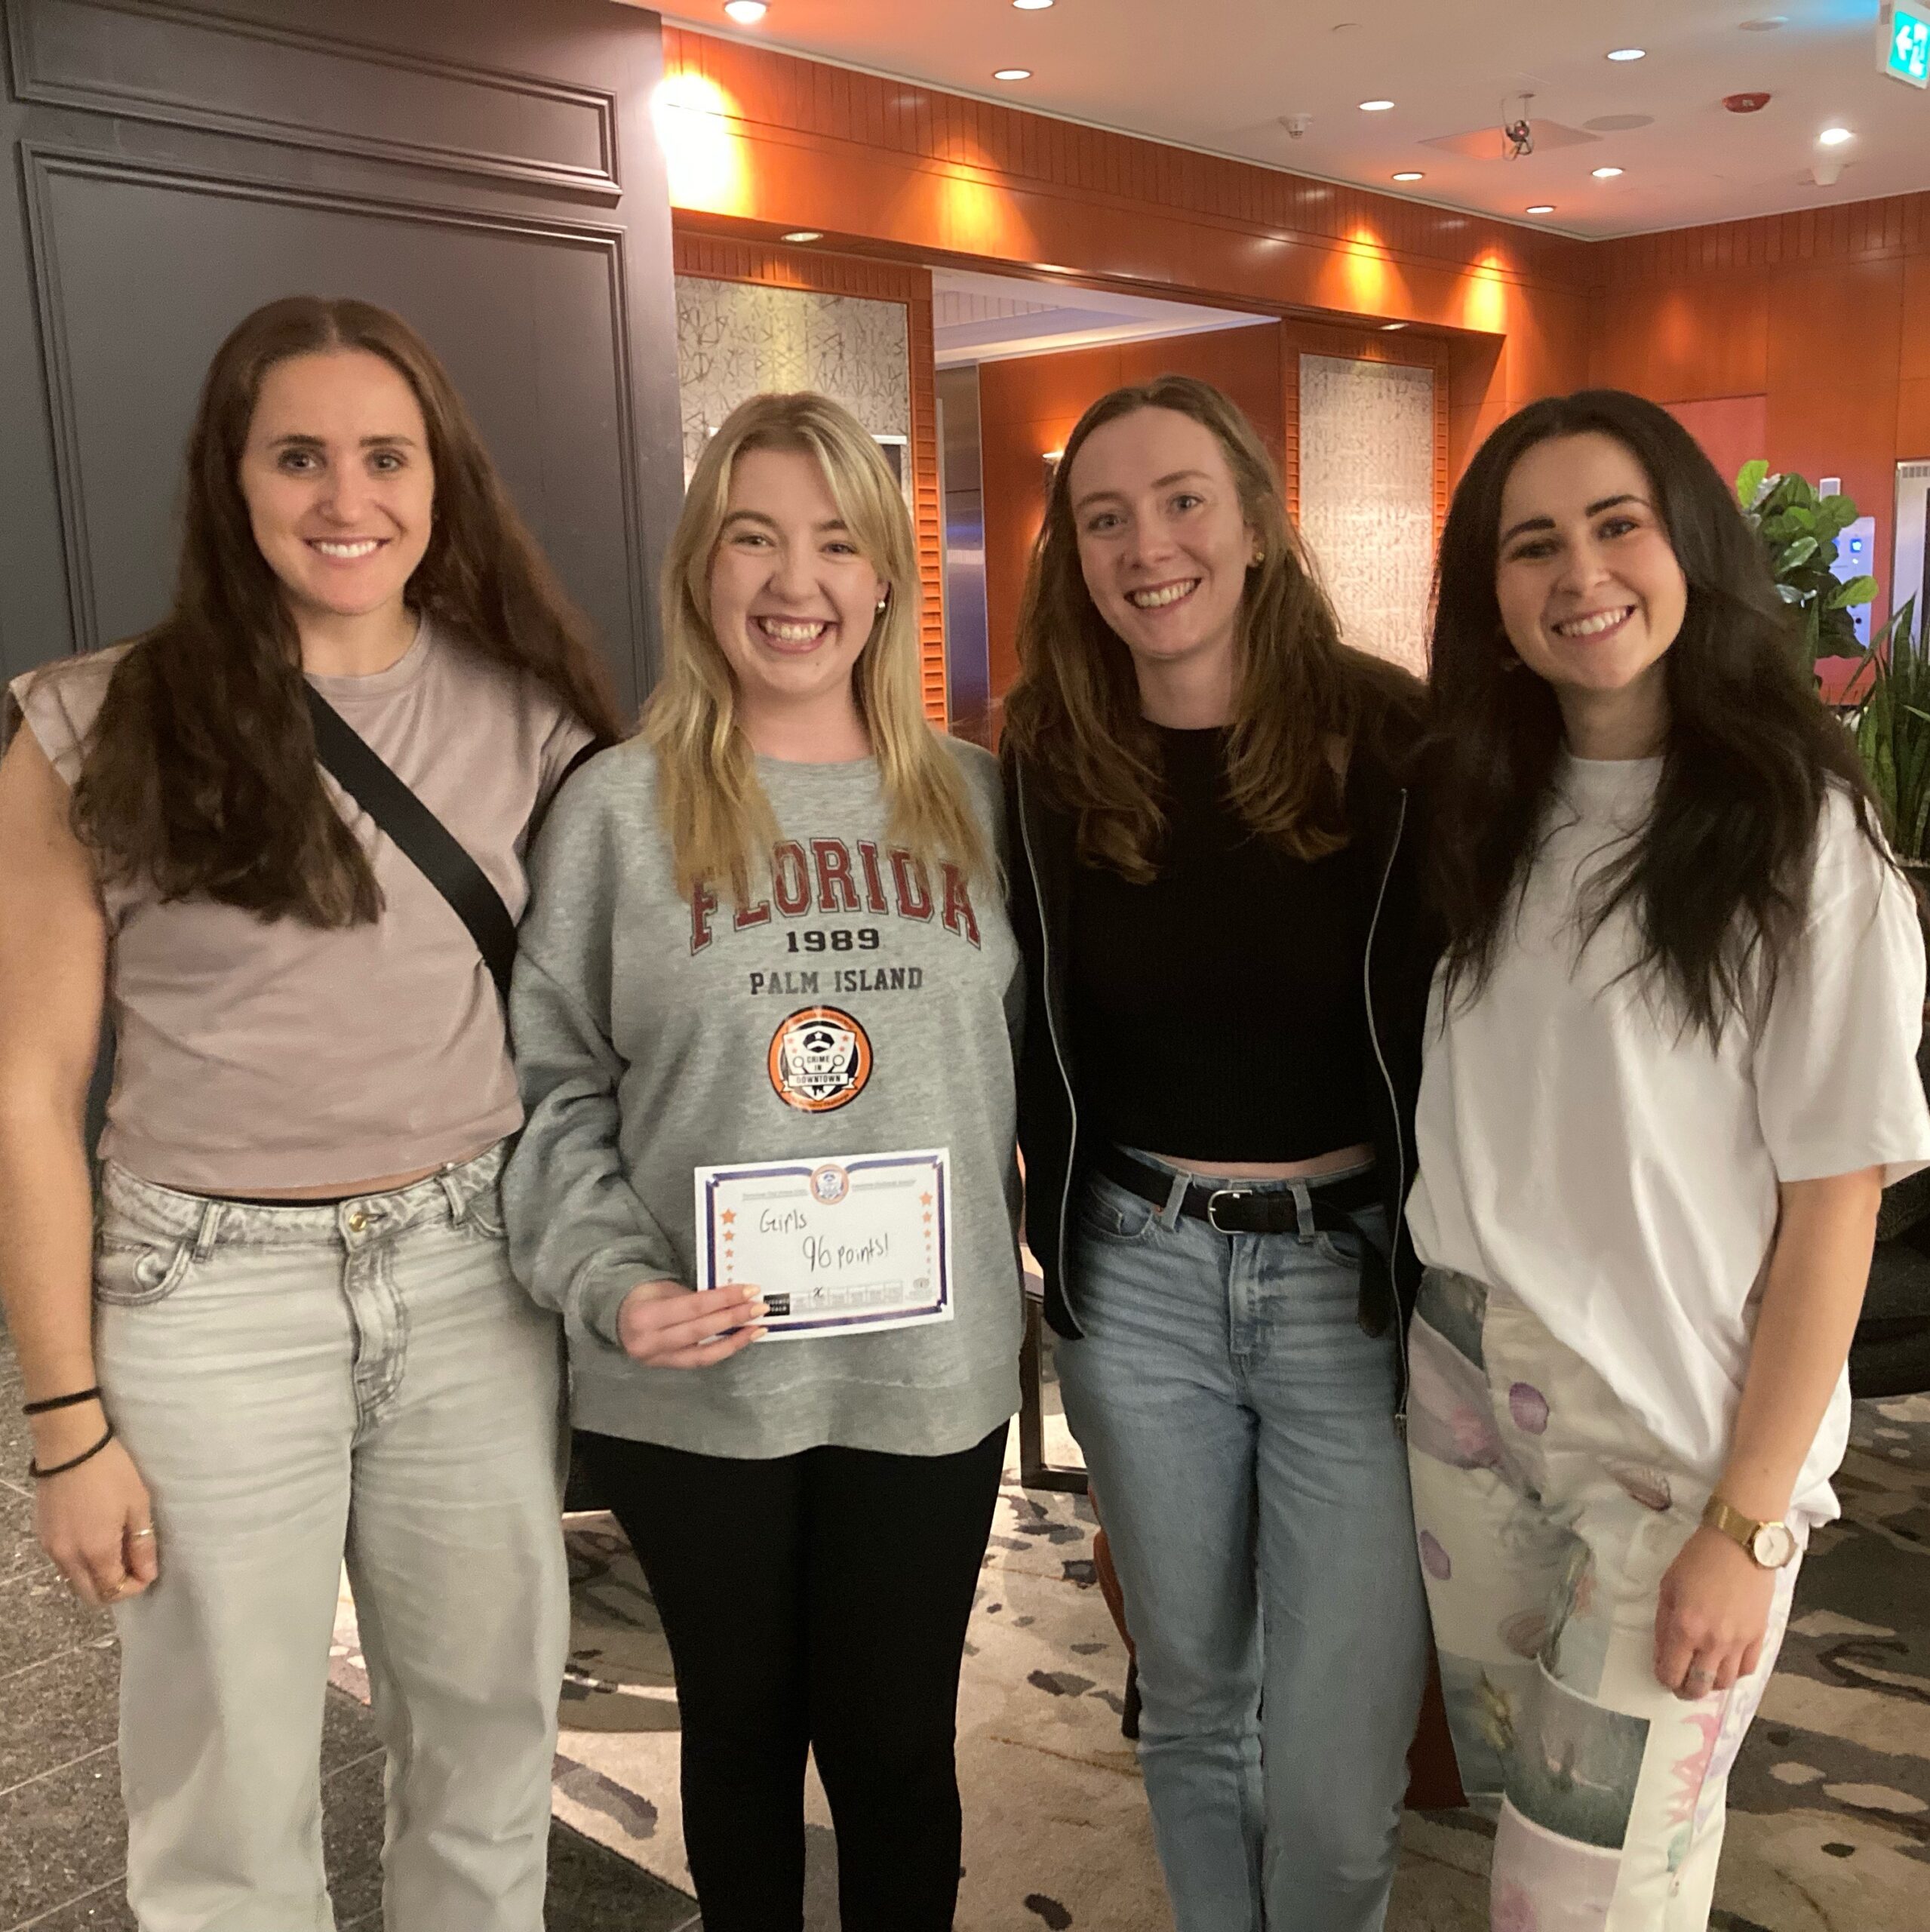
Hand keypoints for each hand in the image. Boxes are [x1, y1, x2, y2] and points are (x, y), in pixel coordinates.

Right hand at [33, 1422, 158, 1606]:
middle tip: (133, 1566)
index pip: (114, 1591)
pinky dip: (81, 1563)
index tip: (147, 1571)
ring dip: (96, 1576)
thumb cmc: (111, 1473)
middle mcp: (69, 1558)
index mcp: (96, 1552)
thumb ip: (142, 1544)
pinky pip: (63, 1563)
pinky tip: (95, 1539)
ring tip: (117, 1550)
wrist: (71, 1448)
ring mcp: (51, 1549)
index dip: (134, 1587)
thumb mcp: (137, 1505)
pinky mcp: (43, 1536)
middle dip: (114, 1589)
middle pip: (90, 1595)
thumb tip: (148, 1574)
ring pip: (75, 1580)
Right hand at [615, 1279, 765, 1367]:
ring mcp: (658, 1360)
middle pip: (700, 1331)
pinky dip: (722, 1350)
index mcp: (646, 1315)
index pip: (694, 1307)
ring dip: (734, 1341)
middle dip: (734, 1319)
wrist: (616, 1318)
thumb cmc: (644, 1297)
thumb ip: (693, 1298)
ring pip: (703, 1354)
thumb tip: (731, 1299)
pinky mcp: (667, 1368)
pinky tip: (740, 1339)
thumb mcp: (664, 1290)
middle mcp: (650, 1342)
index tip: (750, 1291)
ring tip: (757, 1328)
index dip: (724, 1299)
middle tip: (759, 1308)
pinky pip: (699, 1361)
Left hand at [1653, 1524, 1776, 1699]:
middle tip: (1681, 1683)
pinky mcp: (1759, 1637)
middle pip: (1699, 1686)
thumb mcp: (1668, 1586)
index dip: (1664, 1677)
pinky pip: (1749, 1669)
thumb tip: (1663, 1650)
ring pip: (1726, 1683)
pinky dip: (1736, 1673)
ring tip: (1702, 1673)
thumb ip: (1663, 1622)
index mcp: (1685, 1628)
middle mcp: (1713, 1642)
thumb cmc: (1697, 1559)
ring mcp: (1739, 1642)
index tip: (1662, 1673)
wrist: (1739, 1544)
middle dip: (1686, 1689)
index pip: (1672, 1672)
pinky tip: (1726, 1663)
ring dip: (1711, 1683)